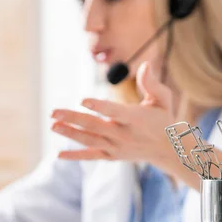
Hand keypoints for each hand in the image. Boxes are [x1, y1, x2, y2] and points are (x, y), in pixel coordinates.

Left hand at [50, 62, 176, 166]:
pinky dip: (75, 156)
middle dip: (73, 119)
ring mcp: (116, 147)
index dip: (99, 106)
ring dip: (70, 133)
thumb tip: (145, 64)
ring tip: (53, 125)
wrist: (168, 150)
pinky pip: (91, 156)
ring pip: (90, 140)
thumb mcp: (163, 99)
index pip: (115, 111)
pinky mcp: (112, 155)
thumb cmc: (163, 119)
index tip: (82, 100)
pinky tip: (58, 154)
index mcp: (136, 119)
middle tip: (53, 112)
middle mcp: (124, 134)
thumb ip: (152, 83)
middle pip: (95, 126)